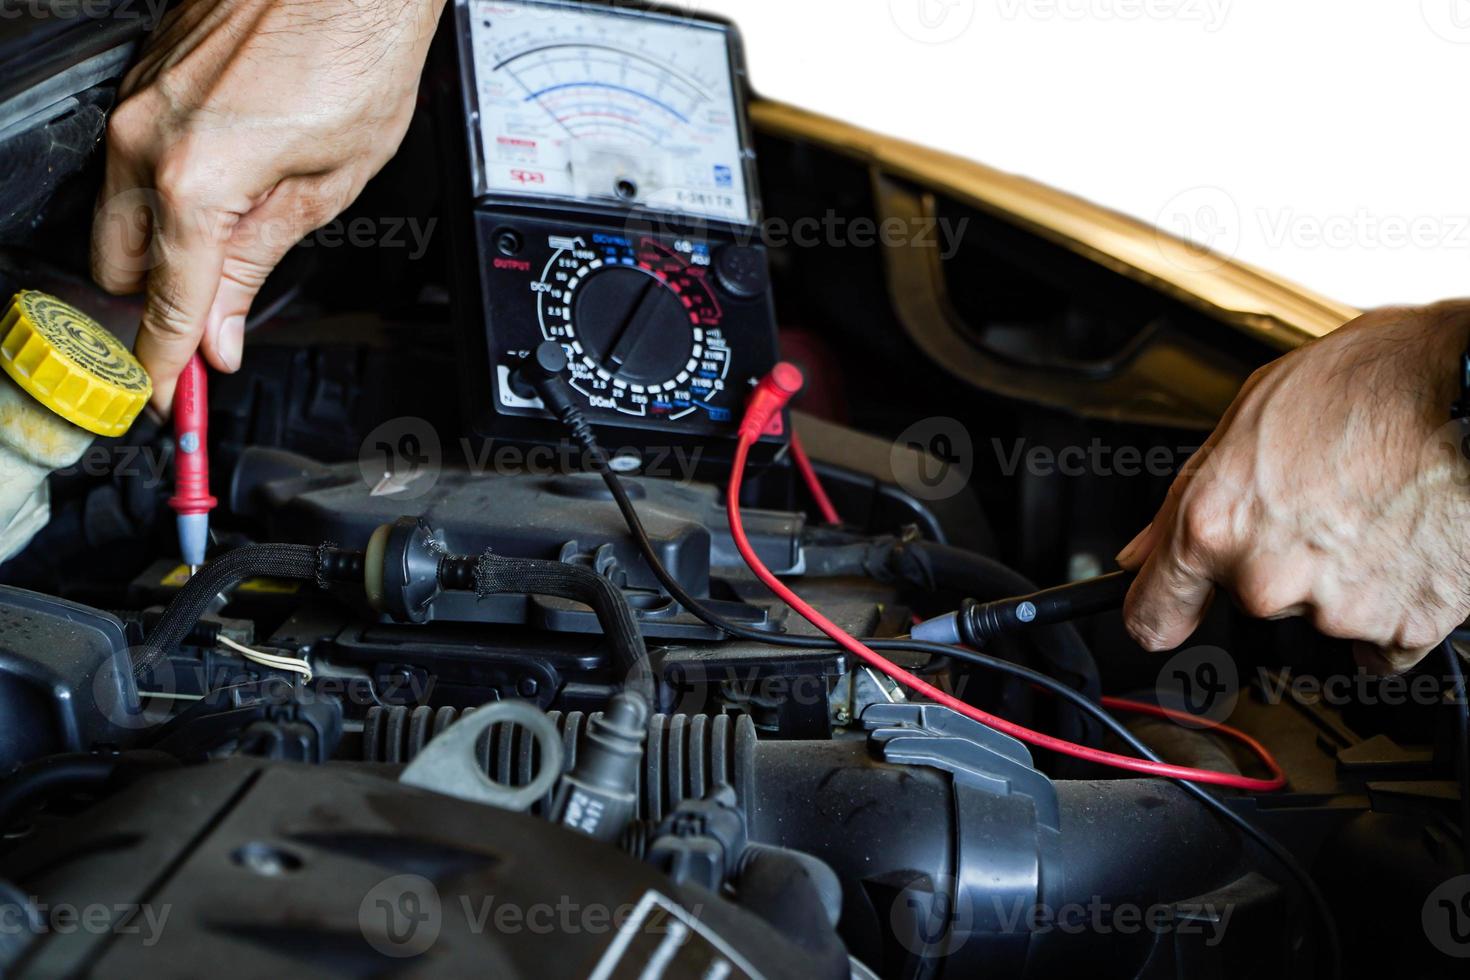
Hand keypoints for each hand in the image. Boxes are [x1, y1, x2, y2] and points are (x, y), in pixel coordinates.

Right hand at [91, 0, 445, 408]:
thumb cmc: (356, 55)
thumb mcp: (326, 188)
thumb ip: (255, 264)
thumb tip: (218, 332)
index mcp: (193, 177)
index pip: (164, 303)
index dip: (166, 363)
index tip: (164, 400)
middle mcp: (143, 138)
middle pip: (120, 265)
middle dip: (161, 301)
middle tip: (213, 322)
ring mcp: (134, 103)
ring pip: (117, 212)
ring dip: (163, 245)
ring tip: (238, 238)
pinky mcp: (141, 79)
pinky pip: (130, 161)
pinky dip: (165, 191)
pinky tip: (228, 182)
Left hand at [1118, 301, 1469, 672]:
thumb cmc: (1371, 387)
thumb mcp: (1249, 415)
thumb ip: (1186, 497)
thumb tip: (1140, 552)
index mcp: (1214, 525)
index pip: (1151, 615)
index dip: (1159, 612)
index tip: (1165, 613)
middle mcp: (1267, 579)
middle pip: (1250, 599)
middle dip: (1275, 560)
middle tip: (1317, 504)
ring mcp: (1336, 611)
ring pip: (1318, 612)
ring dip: (1337, 577)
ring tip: (1370, 511)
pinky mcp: (1404, 629)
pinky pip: (1380, 643)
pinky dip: (1389, 607)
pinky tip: (1400, 551)